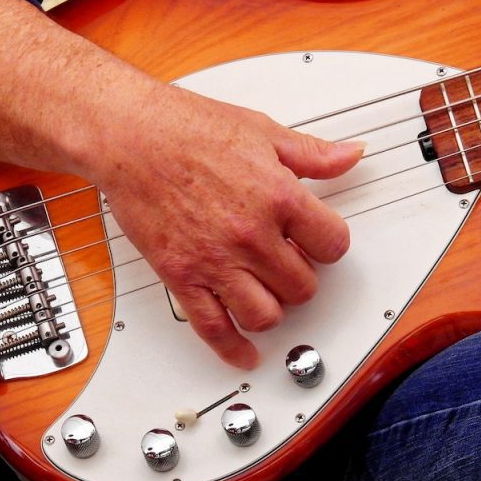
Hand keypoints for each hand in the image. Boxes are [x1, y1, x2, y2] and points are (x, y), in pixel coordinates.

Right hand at [0, 0, 361, 368]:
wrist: (130, 136)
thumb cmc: (187, 129)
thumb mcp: (263, 132)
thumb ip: (313, 154)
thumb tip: (349, 156)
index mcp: (279, 197)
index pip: (333, 244)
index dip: (329, 243)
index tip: (320, 242)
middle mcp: (251, 235)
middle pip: (303, 286)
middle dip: (301, 276)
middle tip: (289, 264)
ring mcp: (216, 261)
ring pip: (266, 315)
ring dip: (272, 308)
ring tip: (267, 293)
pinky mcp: (182, 277)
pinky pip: (214, 329)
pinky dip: (233, 349)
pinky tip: (244, 352)